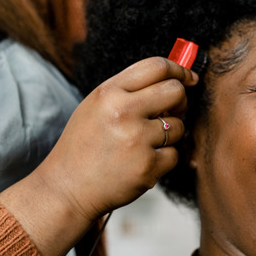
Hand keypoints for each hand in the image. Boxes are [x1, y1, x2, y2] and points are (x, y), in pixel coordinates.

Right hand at [0, 57, 196, 255]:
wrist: (66, 188)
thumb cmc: (83, 147)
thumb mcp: (96, 107)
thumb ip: (129, 91)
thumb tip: (173, 80)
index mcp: (109, 93)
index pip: (156, 66)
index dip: (178, 70)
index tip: (188, 78)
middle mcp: (123, 112)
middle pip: (175, 92)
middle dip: (180, 101)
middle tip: (171, 112)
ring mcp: (137, 140)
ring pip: (179, 126)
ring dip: (169, 135)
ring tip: (144, 144)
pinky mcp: (147, 167)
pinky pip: (174, 154)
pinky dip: (163, 159)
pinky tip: (141, 162)